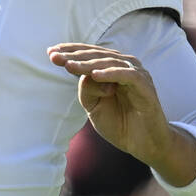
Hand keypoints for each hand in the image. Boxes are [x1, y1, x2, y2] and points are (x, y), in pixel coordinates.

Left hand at [48, 43, 176, 167]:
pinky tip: (95, 74)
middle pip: (97, 55)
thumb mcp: (93, 106)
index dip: (70, 51)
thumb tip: (85, 74)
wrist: (143, 144)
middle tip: (54, 57)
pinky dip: (111, 74)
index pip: (89, 54)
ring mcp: (136, 74)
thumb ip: (86, 89)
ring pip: (109, 62)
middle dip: (74, 55)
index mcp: (111, 68)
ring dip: (88, 64)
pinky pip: (128, 76)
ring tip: (69, 66)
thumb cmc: (119, 123)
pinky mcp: (145, 86)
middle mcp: (124, 66)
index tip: (50, 53)